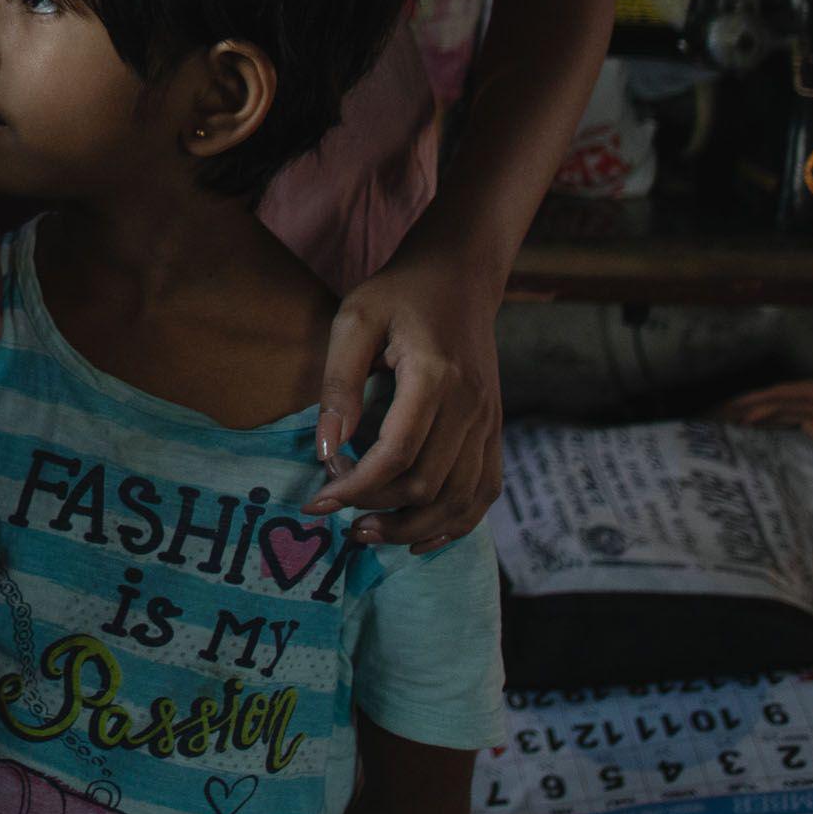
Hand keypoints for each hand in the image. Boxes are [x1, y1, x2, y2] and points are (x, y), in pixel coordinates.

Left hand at [310, 245, 506, 549]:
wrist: (459, 277)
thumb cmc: (398, 294)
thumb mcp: (354, 320)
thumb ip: (339, 383)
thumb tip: (325, 448)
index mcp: (436, 376)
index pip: (396, 454)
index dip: (355, 487)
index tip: (317, 502)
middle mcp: (472, 406)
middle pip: (427, 484)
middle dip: (376, 510)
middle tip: (335, 514)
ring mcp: (490, 421)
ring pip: (459, 500)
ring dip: (412, 527)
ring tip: (367, 533)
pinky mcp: (495, 430)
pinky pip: (484, 492)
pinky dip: (454, 524)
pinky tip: (418, 537)